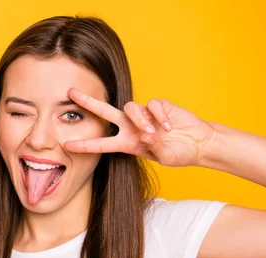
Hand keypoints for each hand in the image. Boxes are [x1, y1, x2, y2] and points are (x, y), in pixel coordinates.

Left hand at [64, 88, 216, 166]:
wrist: (199, 144)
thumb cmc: (179, 153)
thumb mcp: (164, 157)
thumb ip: (153, 148)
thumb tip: (145, 135)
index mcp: (127, 143)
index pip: (102, 144)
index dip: (85, 145)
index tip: (66, 145)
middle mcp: (131, 127)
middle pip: (105, 112)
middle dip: (88, 102)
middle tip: (71, 93)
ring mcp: (144, 115)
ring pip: (130, 108)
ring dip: (140, 121)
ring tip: (154, 134)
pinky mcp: (158, 105)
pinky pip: (153, 106)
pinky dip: (160, 117)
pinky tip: (170, 126)